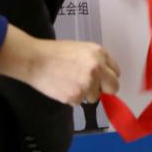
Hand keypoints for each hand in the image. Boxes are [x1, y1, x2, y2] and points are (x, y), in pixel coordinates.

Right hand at [0, 26, 120, 105]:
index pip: (116, 72)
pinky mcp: (76, 97)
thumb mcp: (81, 49)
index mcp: (100, 54)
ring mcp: (88, 84)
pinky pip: (79, 102)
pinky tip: (62, 86)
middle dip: (105, 89)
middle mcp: (97, 69)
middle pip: (113, 88)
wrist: (35, 60)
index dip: (108, 76)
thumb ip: (97, 61)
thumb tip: (106, 76)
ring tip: (69, 82)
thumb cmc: (55, 52)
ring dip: (85, 93)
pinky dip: (72, 97)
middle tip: (93, 88)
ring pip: (94, 97)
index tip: (103, 80)